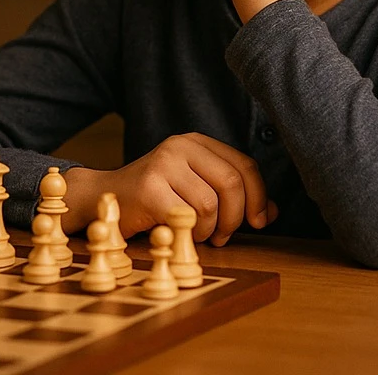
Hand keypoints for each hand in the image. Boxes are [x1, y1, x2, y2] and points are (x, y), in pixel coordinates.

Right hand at [65, 133, 276, 245]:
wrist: (106, 198)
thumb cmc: (156, 198)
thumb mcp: (197, 188)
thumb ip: (233, 197)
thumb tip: (271, 212)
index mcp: (194, 142)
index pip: (244, 166)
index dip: (259, 198)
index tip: (257, 222)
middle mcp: (179, 146)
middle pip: (232, 183)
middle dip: (235, 218)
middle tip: (223, 235)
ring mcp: (162, 164)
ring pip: (211, 205)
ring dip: (209, 230)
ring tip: (195, 233)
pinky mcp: (149, 187)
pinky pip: (188, 217)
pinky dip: (190, 234)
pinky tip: (179, 232)